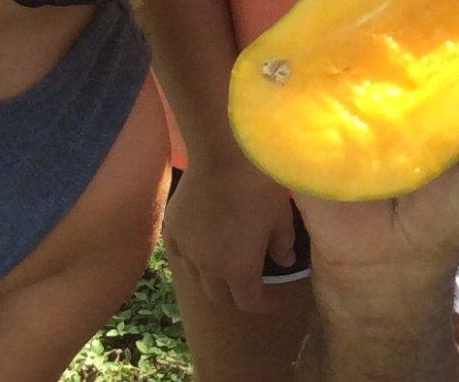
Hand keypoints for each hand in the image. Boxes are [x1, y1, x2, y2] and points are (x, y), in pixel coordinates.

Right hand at [164, 147, 299, 315]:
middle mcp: (207, 267)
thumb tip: (284, 261)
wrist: (223, 154)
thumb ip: (282, 243)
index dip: (264, 304)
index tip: (275, 298)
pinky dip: (193, 258)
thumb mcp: (281, 215)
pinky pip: (181, 254)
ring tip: (227, 267)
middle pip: (220, 296)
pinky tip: (202, 248)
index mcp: (238, 269)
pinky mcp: (173, 229)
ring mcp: (187, 249)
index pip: (249, 302)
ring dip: (213, 279)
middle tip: (252, 284)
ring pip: (196, 278)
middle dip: (237, 295)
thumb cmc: (260, 184)